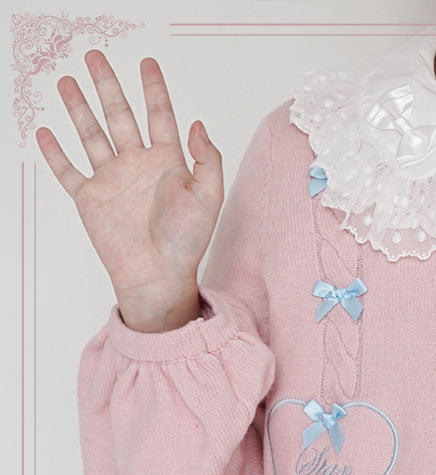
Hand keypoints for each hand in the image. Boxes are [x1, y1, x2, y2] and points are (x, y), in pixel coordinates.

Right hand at [35, 50, 222, 331]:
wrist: (158, 275)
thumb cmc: (187, 242)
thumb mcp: (208, 198)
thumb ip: (207, 160)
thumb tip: (198, 123)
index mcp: (167, 163)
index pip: (160, 117)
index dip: (154, 90)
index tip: (148, 63)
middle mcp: (137, 166)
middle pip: (119, 116)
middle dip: (107, 86)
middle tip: (95, 57)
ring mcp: (112, 181)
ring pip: (92, 135)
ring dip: (79, 109)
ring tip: (68, 81)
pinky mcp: (90, 199)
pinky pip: (68, 171)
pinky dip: (55, 153)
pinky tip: (46, 131)